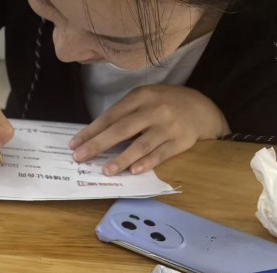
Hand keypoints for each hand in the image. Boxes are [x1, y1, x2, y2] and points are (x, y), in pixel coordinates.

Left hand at [69, 85, 230, 175]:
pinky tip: (134, 171)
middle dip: (98, 144)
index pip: (110, 116)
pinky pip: (162, 153)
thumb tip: (95, 137)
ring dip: (122, 158)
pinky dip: (148, 162)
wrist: (202, 108)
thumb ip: (124, 115)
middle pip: (122, 129)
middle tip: (80, 157)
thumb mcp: (144, 100)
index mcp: (140, 97)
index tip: (74, 145)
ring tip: (106, 170)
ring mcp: (168, 125)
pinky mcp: (181, 140)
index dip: (91, 131)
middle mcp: (154, 109)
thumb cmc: (165, 105)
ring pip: (142, 144)